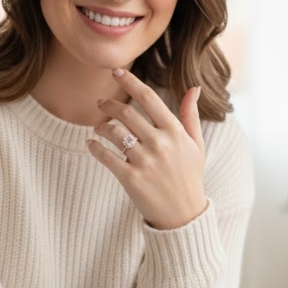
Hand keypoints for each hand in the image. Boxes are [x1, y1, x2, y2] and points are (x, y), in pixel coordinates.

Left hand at [86, 68, 207, 229]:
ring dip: (100, 126)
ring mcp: (145, 161)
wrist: (184, 216)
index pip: (148, 98)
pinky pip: (105, 156)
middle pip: (125, 113)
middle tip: (100, 104)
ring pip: (113, 132)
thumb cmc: (190, 176)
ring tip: (98, 127)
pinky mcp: (131, 178)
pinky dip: (94, 148)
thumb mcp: (196, 145)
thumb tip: (194, 88)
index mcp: (175, 132)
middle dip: (108, 104)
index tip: (116, 72)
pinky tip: (91, 144)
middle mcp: (160, 143)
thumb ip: (191, 115)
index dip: (130, 81)